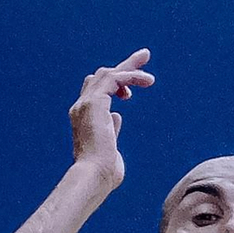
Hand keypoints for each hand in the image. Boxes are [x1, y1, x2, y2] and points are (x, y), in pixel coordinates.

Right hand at [69, 48, 152, 188]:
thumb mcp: (110, 146)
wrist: (94, 176)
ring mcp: (86, 104)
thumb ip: (112, 129)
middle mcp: (82, 107)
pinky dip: (130, 77)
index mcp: (84, 117)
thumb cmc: (103, 172)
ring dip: (131, 69)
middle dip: (125, 66)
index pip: (98, 91)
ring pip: (107, 74)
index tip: (136, 83)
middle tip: (145, 56)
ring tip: (151, 76)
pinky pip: (114, 79)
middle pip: (101, 76)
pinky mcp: (95, 103)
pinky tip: (146, 81)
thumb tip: (118, 117)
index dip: (117, 83)